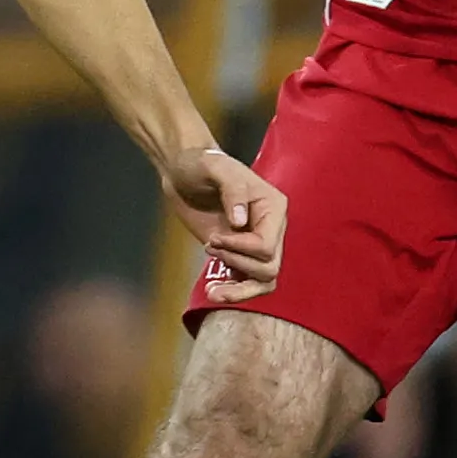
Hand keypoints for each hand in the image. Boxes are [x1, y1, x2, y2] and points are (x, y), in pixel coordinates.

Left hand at [162, 146, 285, 302]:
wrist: (183, 172)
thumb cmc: (201, 164)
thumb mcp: (215, 168)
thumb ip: (232, 191)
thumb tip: (240, 223)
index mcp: (273, 207)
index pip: (266, 245)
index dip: (240, 248)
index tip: (213, 238)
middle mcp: (271, 229)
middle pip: (269, 267)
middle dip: (237, 263)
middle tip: (209, 246)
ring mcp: (255, 244)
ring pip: (264, 282)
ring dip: (239, 290)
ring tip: (213, 292)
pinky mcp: (238, 255)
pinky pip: (246, 283)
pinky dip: (233, 292)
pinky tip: (212, 292)